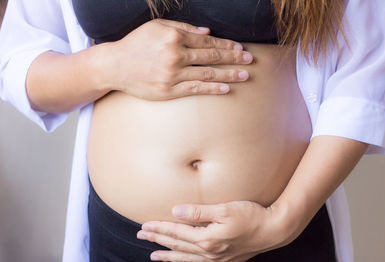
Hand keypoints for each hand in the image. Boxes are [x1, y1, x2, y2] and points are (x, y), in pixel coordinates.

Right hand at [96, 18, 252, 99]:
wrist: (115, 66)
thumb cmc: (136, 44)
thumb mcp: (156, 27)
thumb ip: (183, 28)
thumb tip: (208, 32)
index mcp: (174, 37)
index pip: (208, 42)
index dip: (226, 44)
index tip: (240, 47)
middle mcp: (176, 55)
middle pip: (212, 57)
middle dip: (234, 58)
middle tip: (250, 60)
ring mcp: (173, 74)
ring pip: (207, 74)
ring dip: (229, 74)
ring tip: (245, 75)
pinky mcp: (169, 90)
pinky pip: (195, 89)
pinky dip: (212, 89)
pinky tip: (226, 89)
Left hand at [136, 200, 290, 261]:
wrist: (274, 230)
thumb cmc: (251, 215)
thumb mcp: (224, 209)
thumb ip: (198, 212)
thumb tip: (175, 211)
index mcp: (207, 237)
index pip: (176, 232)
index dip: (159, 228)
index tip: (144, 225)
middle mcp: (209, 251)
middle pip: (178, 245)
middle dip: (158, 240)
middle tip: (141, 236)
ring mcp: (218, 259)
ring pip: (187, 258)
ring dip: (170, 256)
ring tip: (154, 256)